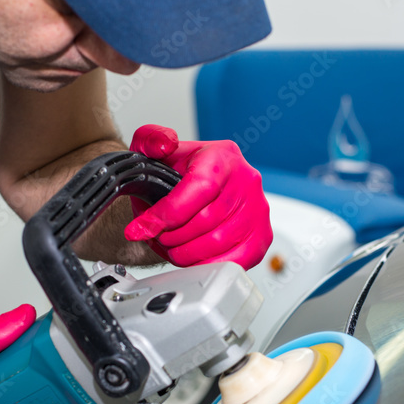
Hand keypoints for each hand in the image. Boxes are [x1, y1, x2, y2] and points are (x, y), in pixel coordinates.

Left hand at [125, 124, 272, 268]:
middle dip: (172, 236)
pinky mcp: (262, 237)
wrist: (199, 187)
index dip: (167, 213)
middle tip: (157, 237)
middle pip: (206, 220)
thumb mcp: (155, 147)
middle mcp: (247, 180)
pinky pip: (234, 261)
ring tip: (171, 247)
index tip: (142, 228)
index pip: (200, 187)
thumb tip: (162, 146)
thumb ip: (150, 139)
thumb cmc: (179, 171)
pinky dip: (206, 264)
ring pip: (218, 243)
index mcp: (223, 156)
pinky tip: (191, 258)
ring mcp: (258, 210)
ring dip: (185, 253)